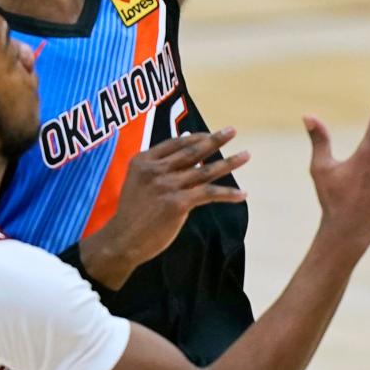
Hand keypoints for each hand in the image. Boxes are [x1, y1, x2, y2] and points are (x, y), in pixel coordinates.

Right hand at [80, 129, 247, 289]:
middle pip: (192, 152)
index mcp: (144, 161)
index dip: (195, 138)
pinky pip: (209, 194)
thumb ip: (157, 167)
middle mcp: (155, 170)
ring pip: (204, 171)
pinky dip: (228, 194)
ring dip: (229, 162)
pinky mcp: (177, 203)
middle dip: (215, 140)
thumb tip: (181, 148)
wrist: (123, 239)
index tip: (210, 134)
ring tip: (246, 155)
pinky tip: (242, 194)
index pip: (174, 144)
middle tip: (232, 130)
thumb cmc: (133, 212)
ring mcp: (167, 185)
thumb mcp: (137, 181)